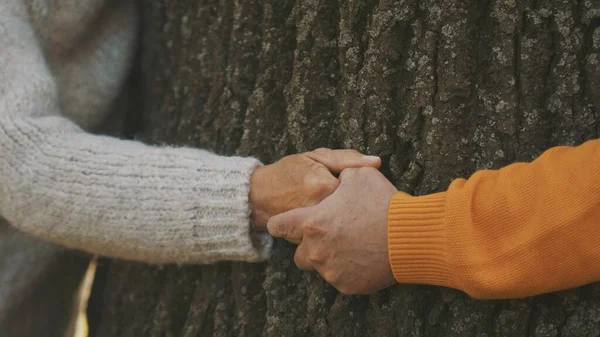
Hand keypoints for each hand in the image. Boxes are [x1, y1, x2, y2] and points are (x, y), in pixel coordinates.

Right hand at [249, 149, 380, 229]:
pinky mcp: (306, 243)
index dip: (359, 190)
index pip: (361, 192)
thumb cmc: (288, 173)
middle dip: (353, 209)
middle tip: (347, 203)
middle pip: (354, 213)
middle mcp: (320, 211)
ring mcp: (312, 230)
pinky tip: (324, 224)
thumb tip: (376, 161)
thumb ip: (347, 159)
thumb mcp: (315, 158)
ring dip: (344, 223)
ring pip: (342, 229)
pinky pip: (328, 240)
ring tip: (336, 213)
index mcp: (326, 186)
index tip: (353, 188)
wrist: (257, 196)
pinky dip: (330, 234)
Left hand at [267, 167, 398, 294]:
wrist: (410, 236)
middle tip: (330, 235)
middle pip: (298, 253)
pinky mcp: (347, 286)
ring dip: (329, 258)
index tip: (287, 223)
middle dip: (309, 245)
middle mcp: (316, 250)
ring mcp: (331, 271)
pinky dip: (348, 270)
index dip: (282, 223)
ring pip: (320, 267)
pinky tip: (363, 257)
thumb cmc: (382, 203)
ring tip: (351, 245)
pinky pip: (340, 279)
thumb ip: (341, 173)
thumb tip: (339, 176)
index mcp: (312, 223)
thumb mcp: (359, 175)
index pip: (279, 226)